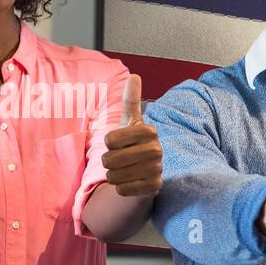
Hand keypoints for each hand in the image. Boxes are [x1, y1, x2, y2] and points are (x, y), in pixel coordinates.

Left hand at [101, 74, 162, 196]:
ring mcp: (157, 170)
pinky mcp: (154, 187)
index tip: (120, 143)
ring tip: (125, 171)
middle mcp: (157, 150)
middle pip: (109, 159)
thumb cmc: (134, 144)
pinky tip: (130, 182)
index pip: (109, 140)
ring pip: (114, 176)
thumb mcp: (131, 122)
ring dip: (113, 175)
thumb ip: (131, 100)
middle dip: (108, 162)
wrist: (146, 172)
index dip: (108, 143)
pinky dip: (121, 188)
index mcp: (149, 131)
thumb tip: (134, 75)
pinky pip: (122, 189)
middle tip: (120, 160)